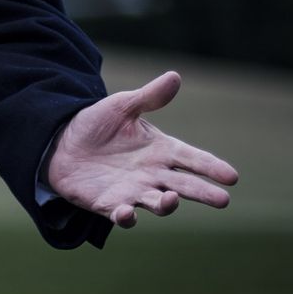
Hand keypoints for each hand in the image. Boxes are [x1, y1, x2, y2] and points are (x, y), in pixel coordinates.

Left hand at [46, 71, 239, 227]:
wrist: (61, 142)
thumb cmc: (97, 124)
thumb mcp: (121, 107)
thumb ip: (148, 97)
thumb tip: (174, 77)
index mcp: (161, 151)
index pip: (193, 159)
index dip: (212, 167)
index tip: (232, 176)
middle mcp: (153, 175)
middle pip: (184, 186)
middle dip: (203, 193)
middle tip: (223, 200)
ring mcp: (133, 191)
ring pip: (157, 203)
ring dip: (166, 205)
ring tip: (172, 200)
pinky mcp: (109, 204)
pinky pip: (122, 215)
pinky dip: (127, 216)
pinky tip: (128, 212)